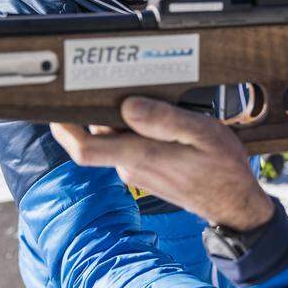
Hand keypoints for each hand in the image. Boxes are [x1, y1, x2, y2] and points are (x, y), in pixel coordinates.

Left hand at [49, 97, 273, 230]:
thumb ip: (164, 120)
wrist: (234, 203)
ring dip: (118, 120)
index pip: (84, 148)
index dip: (63, 129)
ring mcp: (135, 171)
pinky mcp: (142, 171)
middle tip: (98, 84)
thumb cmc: (222, 169)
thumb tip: (128, 106)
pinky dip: (131, 131)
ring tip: (137, 96)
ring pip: (113, 139)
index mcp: (140, 155)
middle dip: (93, 112)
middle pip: (96, 136)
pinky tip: (152, 119)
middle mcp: (130, 166)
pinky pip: (126, 146)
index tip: (53, 106)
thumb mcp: (202, 134)